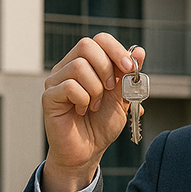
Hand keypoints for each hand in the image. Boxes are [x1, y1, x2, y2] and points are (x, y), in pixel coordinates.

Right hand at [41, 34, 144, 191]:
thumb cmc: (102, 124)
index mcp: (88, 63)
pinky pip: (69, 86)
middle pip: (87, 45)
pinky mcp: (49, 96)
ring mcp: (56, 80)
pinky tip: (83, 111)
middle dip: (106, 67)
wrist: (88, 151)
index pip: (99, 40)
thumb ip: (130, 75)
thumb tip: (139, 51)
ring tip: (95, 105)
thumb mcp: (123, 97)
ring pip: (79, 66)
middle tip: (111, 89)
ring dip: (96, 88)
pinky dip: (83, 100)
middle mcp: (68, 67)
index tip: (129, 68)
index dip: (117, 50)